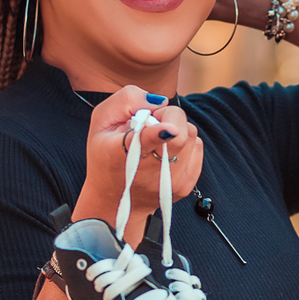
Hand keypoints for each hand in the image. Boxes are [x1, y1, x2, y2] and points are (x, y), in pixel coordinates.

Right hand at [75, 86, 202, 241]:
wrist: (113, 199)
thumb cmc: (105, 153)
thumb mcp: (101, 121)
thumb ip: (127, 100)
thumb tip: (160, 101)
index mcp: (121, 154)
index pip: (145, 142)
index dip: (159, 133)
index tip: (169, 129)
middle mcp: (148, 172)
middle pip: (179, 135)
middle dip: (170, 116)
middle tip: (153, 122)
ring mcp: (169, 182)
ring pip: (191, 135)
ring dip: (177, 129)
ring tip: (157, 140)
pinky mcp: (185, 186)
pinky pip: (197, 148)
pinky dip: (185, 143)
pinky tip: (166, 151)